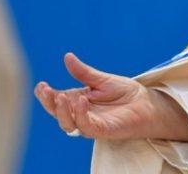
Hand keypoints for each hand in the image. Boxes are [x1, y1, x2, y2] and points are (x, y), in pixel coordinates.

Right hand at [34, 52, 187, 141]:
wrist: (147, 103)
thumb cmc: (125, 93)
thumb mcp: (102, 79)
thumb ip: (84, 72)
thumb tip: (67, 57)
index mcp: (77, 101)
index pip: (56, 100)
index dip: (45, 95)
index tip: (41, 85)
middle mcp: (80, 114)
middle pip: (57, 113)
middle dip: (49, 103)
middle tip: (46, 90)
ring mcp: (90, 123)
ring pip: (67, 123)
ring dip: (61, 111)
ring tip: (61, 97)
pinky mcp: (102, 130)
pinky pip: (86, 126)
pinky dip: (80, 115)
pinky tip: (81, 101)